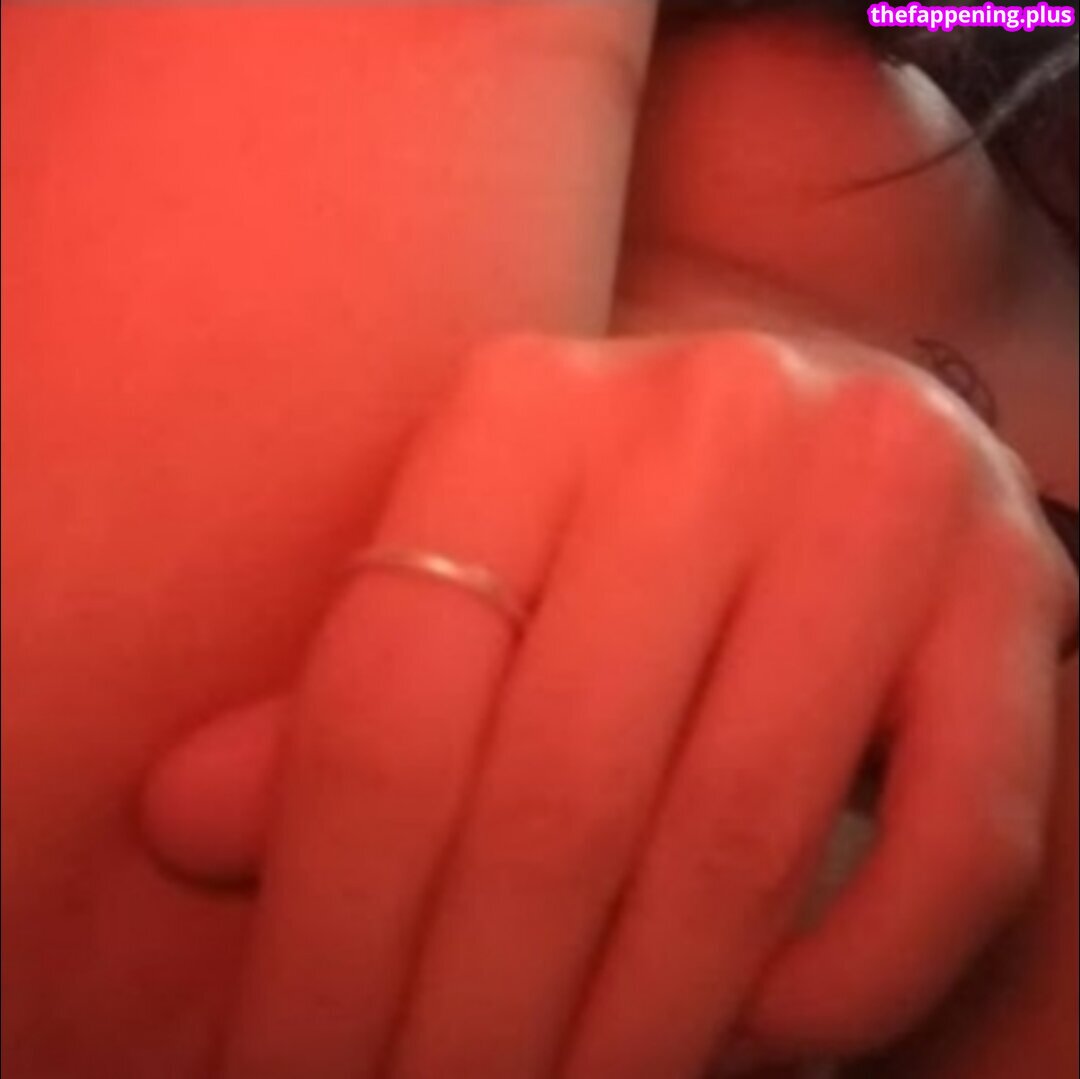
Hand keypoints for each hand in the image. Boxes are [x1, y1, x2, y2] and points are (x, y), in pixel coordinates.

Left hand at [141, 332, 1075, 1077]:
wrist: (807, 438)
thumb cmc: (615, 524)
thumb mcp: (477, 573)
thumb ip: (343, 699)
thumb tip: (182, 820)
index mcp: (528, 401)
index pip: (391, 696)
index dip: (325, 923)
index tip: (293, 1067)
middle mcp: (709, 419)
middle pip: (559, 784)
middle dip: (474, 1013)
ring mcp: (880, 493)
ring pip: (744, 826)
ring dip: (642, 1023)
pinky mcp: (1012, 590)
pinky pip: (955, 836)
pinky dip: (853, 976)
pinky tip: (759, 1037)